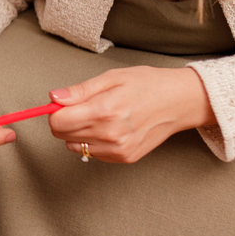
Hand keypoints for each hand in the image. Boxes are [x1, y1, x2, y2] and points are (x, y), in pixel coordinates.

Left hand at [47, 66, 215, 162]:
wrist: (179, 102)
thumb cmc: (148, 85)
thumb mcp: (112, 77)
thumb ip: (80, 90)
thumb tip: (54, 98)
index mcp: (104, 110)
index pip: (58, 122)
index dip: (55, 112)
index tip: (62, 104)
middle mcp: (110, 134)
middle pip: (62, 135)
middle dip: (65, 120)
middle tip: (82, 107)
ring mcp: (118, 149)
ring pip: (74, 146)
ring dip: (78, 132)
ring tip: (99, 116)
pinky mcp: (124, 158)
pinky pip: (92, 153)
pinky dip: (93, 141)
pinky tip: (109, 127)